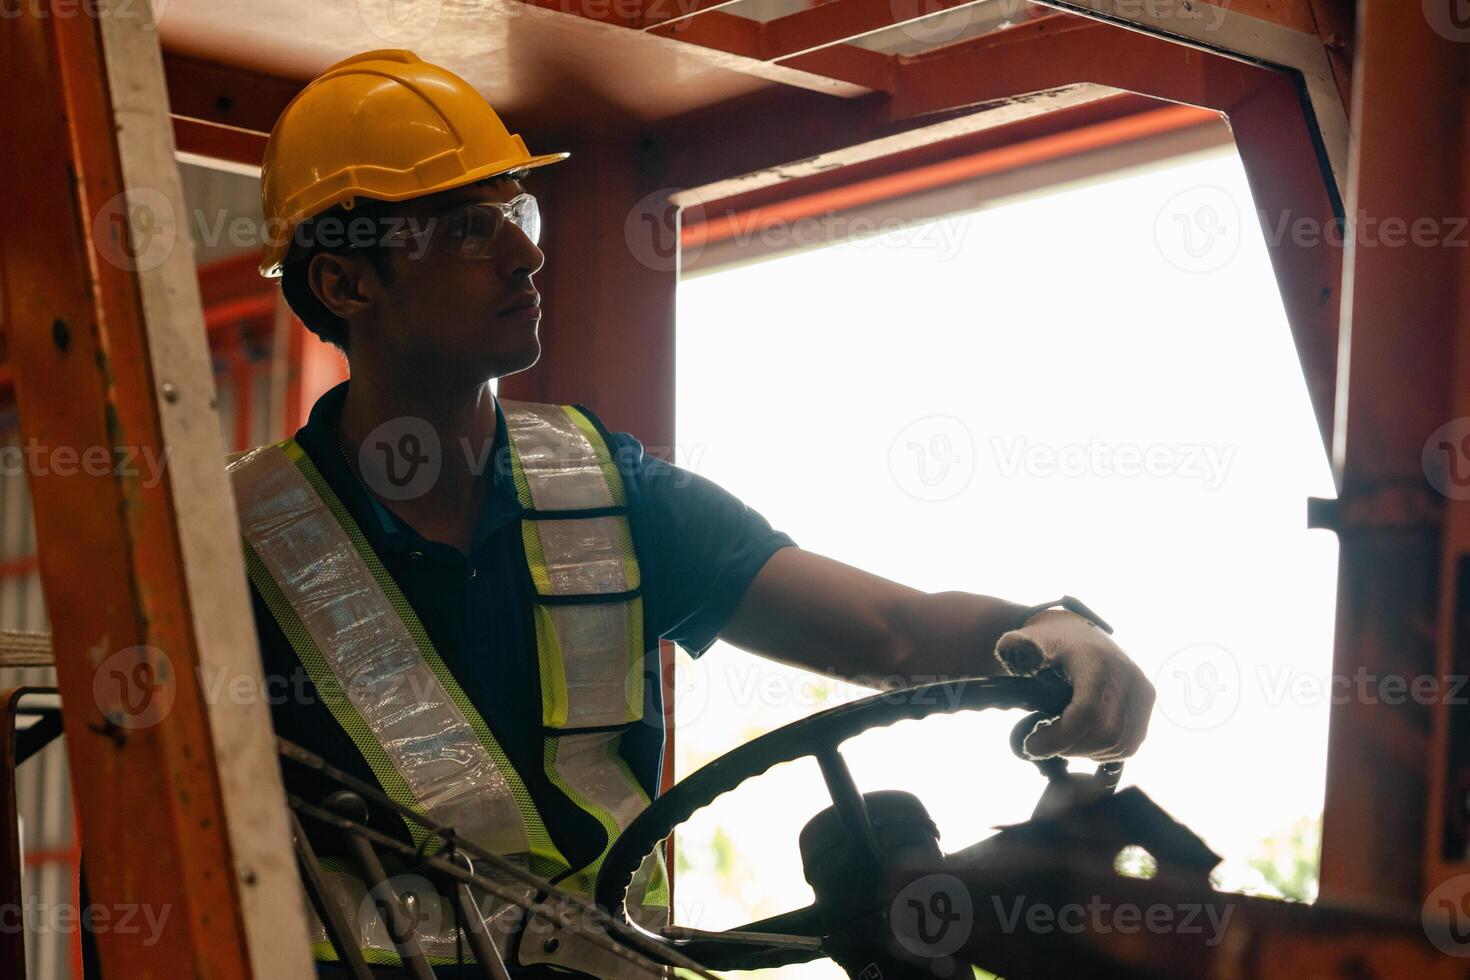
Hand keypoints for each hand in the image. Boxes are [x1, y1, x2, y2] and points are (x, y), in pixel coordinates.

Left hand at [994, 609, 1154, 760]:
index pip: (1086, 713)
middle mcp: (1126, 673)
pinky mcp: (1146, 699)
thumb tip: (1016, 661)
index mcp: (1095, 660)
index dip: (1058, 739)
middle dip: (1071, 748)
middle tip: (1044, 745)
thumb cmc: (1044, 642)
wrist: (1072, 632)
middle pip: (1107, 735)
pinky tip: (1081, 740)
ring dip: (1087, 753)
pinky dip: (1105, 751)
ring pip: (1121, 745)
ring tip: (1061, 741)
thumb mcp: (1022, 642)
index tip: (1031, 745)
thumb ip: (1014, 650)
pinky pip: (1131, 742)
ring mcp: (1140, 687)